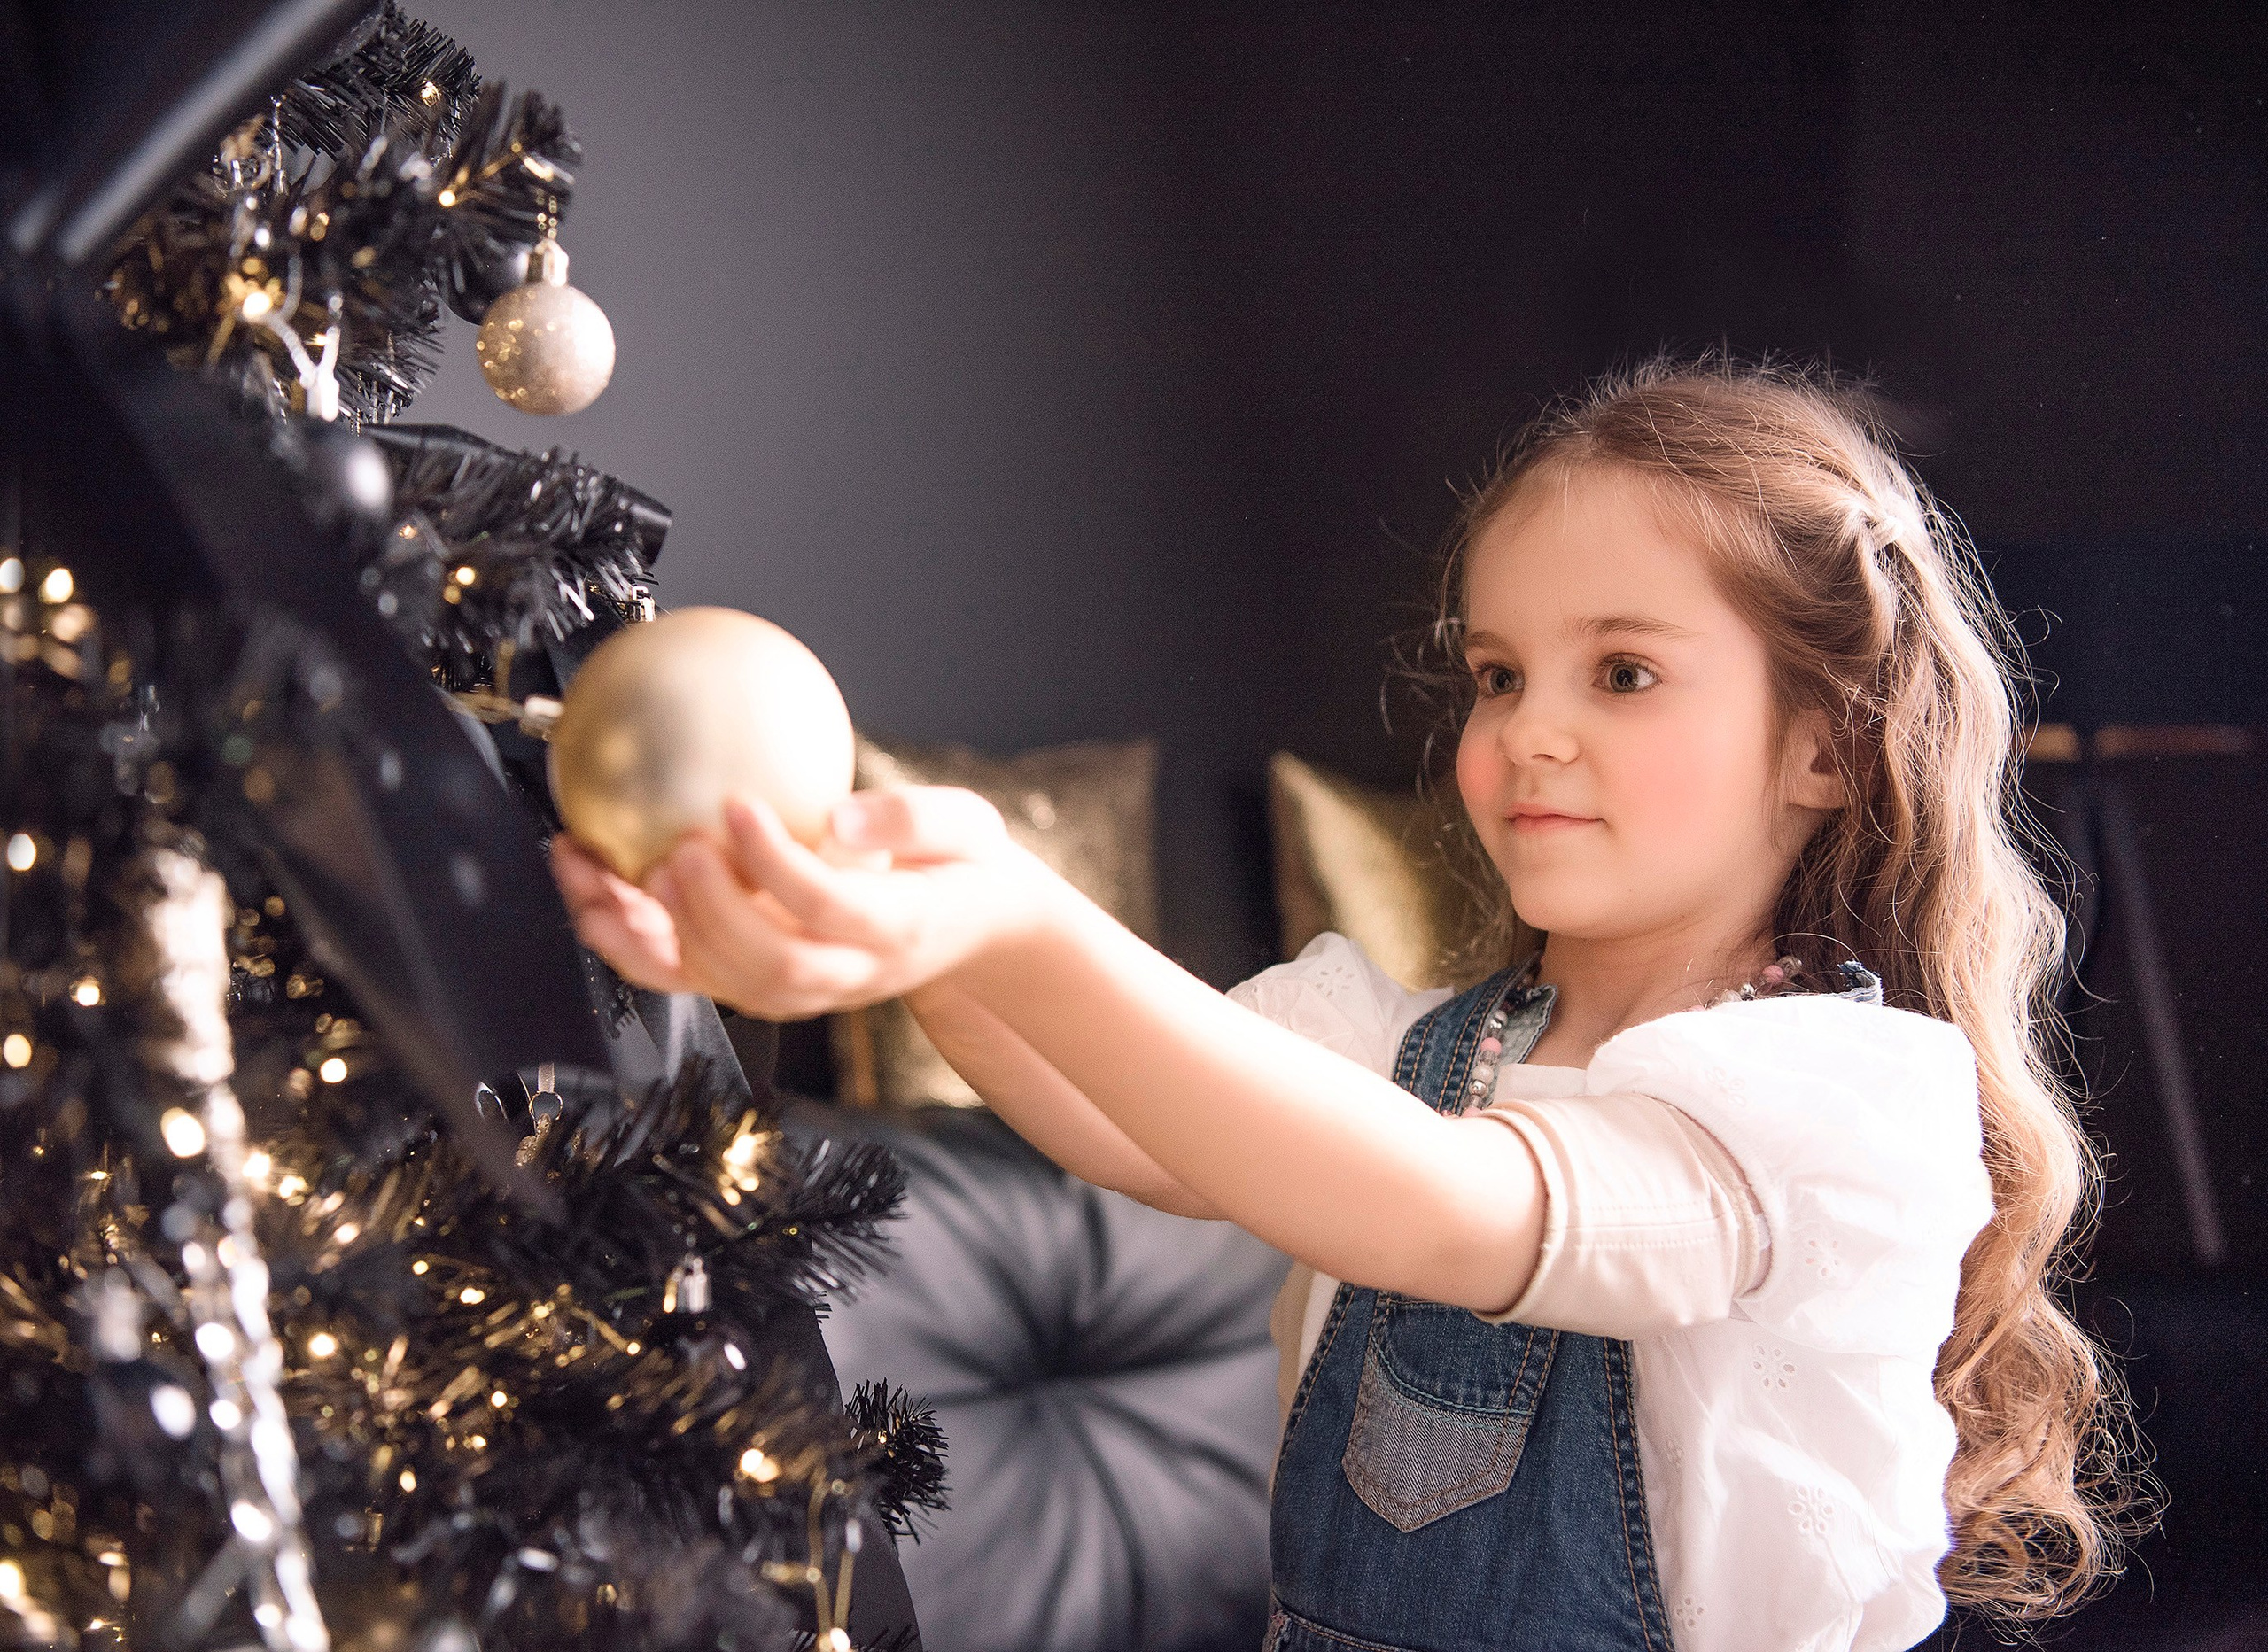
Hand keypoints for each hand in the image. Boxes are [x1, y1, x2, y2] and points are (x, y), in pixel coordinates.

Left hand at [550, 784, 1042, 1018]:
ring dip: (644, 932)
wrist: (967, 932)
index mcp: (898, 931)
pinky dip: (625, 938)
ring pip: (715, 982)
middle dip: (710, 913)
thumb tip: (841, 817)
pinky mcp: (756, 986)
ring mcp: (796, 990)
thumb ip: (915, 818)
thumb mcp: (970, 827)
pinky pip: (682, 975)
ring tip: (593, 867)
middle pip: (767, 965)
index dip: (778, 867)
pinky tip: (586, 884)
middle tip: (674, 851)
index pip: (831, 909)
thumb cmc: (961, 868)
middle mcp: (843, 975)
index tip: (737, 806)